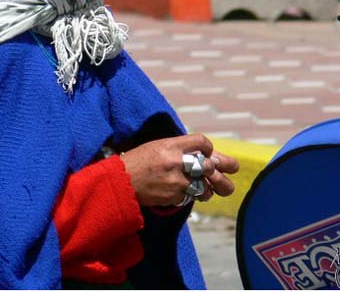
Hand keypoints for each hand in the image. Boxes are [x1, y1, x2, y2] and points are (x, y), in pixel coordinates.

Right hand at [120, 134, 237, 206]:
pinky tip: (185, 193)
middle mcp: (176, 162)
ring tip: (206, 187)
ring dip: (207, 188)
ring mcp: (176, 181)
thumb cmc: (137, 161)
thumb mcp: (157, 147)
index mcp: (171, 145)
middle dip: (217, 170)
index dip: (209, 148)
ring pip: (204, 186)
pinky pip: (191, 197)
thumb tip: (205, 154)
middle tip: (219, 171)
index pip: (202, 142)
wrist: (120, 181)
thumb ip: (180, 148)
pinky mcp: (174, 196)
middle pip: (209, 166)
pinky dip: (191, 196)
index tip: (208, 153)